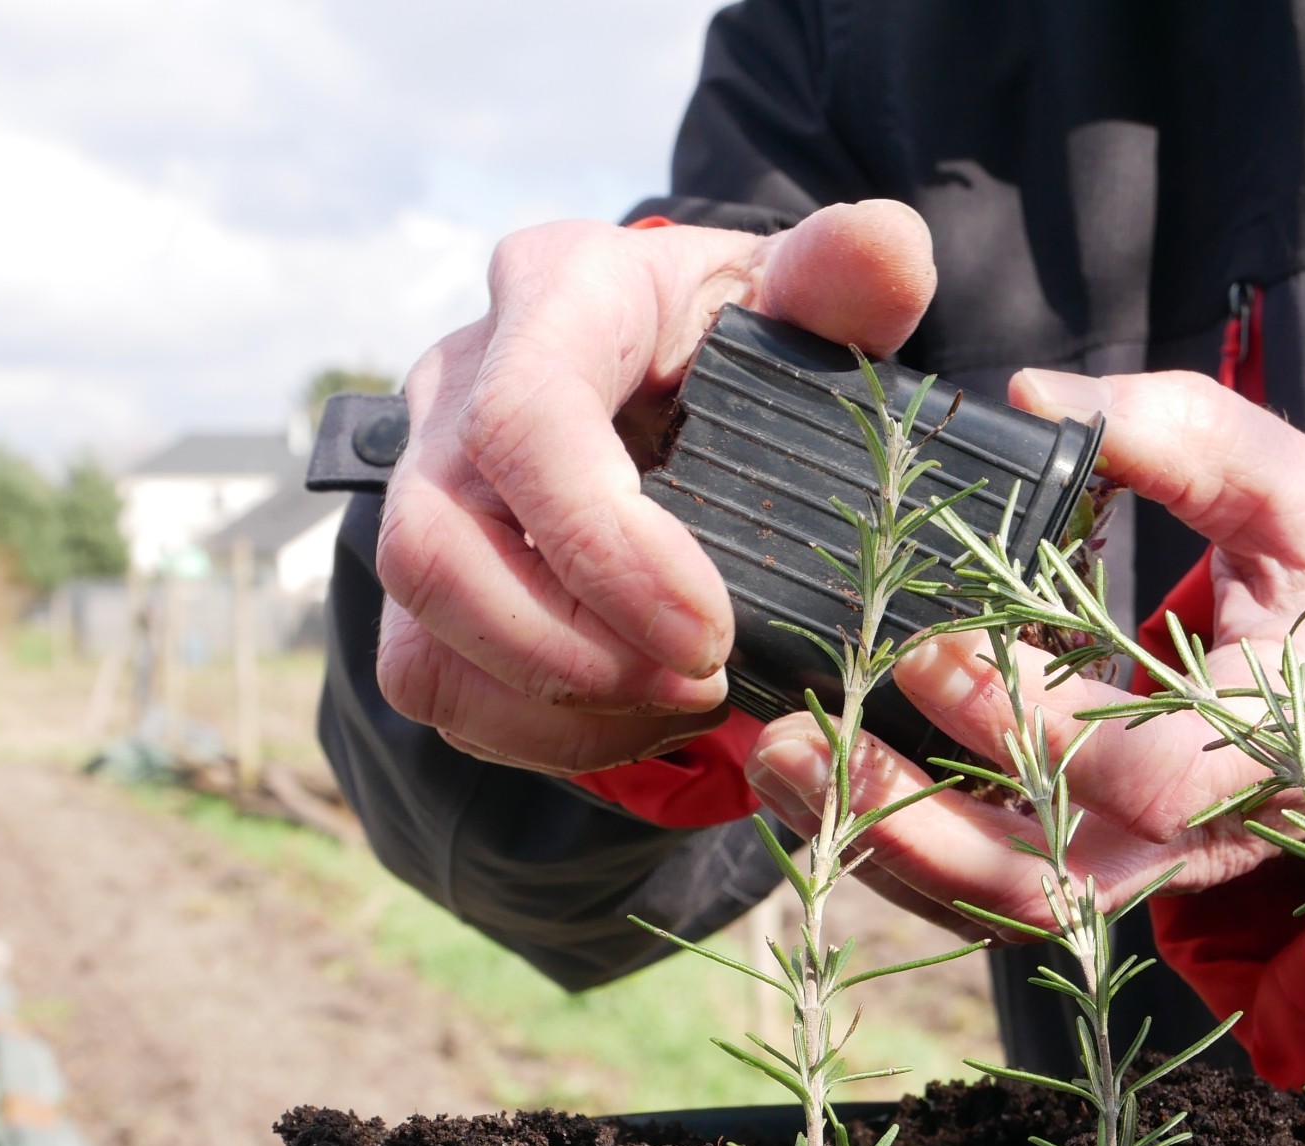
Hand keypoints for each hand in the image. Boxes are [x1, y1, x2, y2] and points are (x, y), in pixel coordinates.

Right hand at [373, 200, 936, 774]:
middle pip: (435, 547)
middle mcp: (456, 385)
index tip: (709, 632)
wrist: (679, 377)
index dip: (604, 548)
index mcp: (558, 294)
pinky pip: (432, 684)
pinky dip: (538, 732)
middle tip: (701, 685)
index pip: (523, 420)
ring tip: (680, 708)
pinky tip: (638, 717)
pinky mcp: (419, 583)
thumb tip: (886, 253)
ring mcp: (422, 488)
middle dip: (570, 653)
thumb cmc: (746, 341)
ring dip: (555, 706)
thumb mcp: (807, 300)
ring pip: (419, 634)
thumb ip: (853, 273)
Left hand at [743, 369, 1304, 930]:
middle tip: (804, 732)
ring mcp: (1132, 871)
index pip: (1147, 781)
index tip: (934, 646)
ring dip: (878, 845)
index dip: (1034, 726)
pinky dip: (887, 853)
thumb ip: (1186, 436)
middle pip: (1045, 882)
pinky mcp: (1081, 874)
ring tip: (778, 764)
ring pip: (996, 907)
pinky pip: (975, 899)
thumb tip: (1035, 399)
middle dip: (912, 815)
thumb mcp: (1299, 495)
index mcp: (1269, 745)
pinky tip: (810, 788)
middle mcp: (1197, 837)